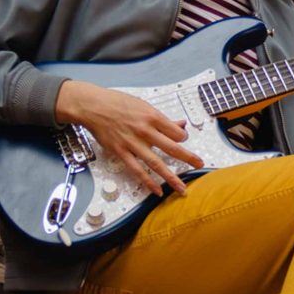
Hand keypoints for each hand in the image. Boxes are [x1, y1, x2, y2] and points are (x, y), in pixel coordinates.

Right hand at [54, 81, 203, 196]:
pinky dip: (148, 182)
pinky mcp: (121, 152)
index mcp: (152, 116)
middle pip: (172, 148)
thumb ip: (162, 119)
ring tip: (182, 188)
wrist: (93, 106)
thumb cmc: (118, 103)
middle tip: (199, 165)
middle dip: (188, 158)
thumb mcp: (143, 105)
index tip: (183, 140)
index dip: (183, 137)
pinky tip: (157, 191)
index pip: (176, 132)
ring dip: (171, 177)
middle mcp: (145, 131)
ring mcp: (133, 143)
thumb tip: (179, 124)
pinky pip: (137, 171)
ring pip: (156, 163)